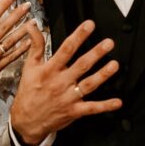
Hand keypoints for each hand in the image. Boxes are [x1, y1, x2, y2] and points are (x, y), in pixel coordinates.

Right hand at [10, 20, 121, 144]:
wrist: (26, 120)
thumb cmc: (29, 91)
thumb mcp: (29, 67)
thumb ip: (35, 45)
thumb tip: (33, 25)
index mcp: (50, 70)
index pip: (66, 49)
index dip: (78, 36)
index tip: (89, 25)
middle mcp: (60, 83)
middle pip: (81, 65)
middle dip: (96, 53)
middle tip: (108, 43)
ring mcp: (68, 98)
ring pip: (89, 85)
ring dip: (103, 75)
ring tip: (114, 65)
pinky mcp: (74, 111)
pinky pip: (92, 108)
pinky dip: (105, 106)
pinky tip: (117, 102)